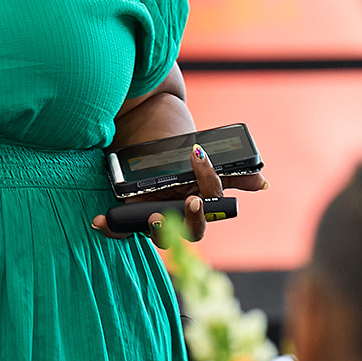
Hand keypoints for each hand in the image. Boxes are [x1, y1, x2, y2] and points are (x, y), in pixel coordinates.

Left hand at [92, 142, 262, 245]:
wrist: (147, 125)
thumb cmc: (179, 147)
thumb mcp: (203, 157)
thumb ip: (232, 171)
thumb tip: (262, 182)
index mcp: (199, 203)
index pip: (207, 213)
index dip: (203, 209)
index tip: (196, 195)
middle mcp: (179, 213)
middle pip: (188, 231)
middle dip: (188, 222)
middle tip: (184, 205)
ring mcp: (156, 214)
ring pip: (160, 235)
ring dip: (157, 230)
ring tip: (153, 218)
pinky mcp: (132, 212)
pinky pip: (124, 228)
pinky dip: (113, 228)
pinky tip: (99, 221)